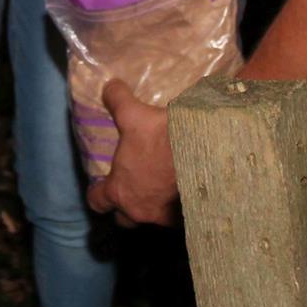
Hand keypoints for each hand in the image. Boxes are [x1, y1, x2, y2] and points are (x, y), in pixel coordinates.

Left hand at [85, 79, 178, 225]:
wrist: (209, 156)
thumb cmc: (164, 139)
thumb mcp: (135, 115)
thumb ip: (118, 101)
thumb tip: (109, 86)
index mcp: (120, 190)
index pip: (97, 202)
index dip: (98, 192)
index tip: (103, 184)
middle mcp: (139, 211)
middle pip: (123, 218)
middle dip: (125, 206)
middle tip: (133, 187)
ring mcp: (163, 219)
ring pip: (151, 219)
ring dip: (152, 207)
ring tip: (162, 188)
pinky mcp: (188, 219)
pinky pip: (176, 219)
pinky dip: (178, 208)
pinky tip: (185, 191)